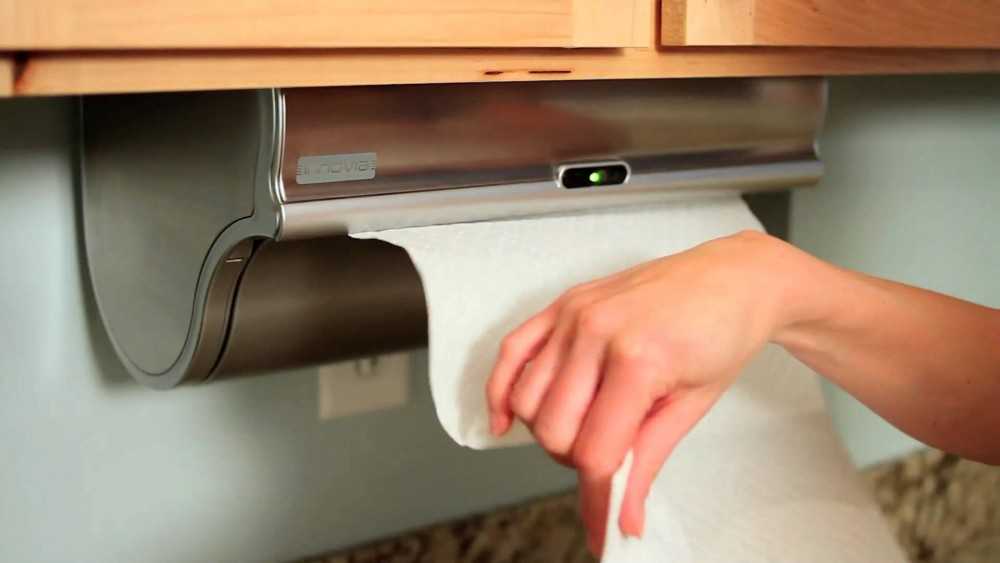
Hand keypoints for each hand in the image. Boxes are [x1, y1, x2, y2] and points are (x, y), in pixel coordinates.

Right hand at [486, 230, 803, 554]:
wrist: (736, 278)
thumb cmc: (723, 332)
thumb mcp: (693, 406)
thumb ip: (648, 461)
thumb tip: (625, 514)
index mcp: (637, 360)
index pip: (595, 452)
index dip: (599, 497)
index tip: (604, 524)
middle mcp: (595, 333)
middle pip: (554, 432)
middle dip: (577, 461)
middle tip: (610, 459)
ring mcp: (573, 315)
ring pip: (526, 401)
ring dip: (549, 431)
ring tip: (586, 428)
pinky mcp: (563, 304)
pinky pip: (511, 352)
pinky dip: (500, 391)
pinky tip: (507, 419)